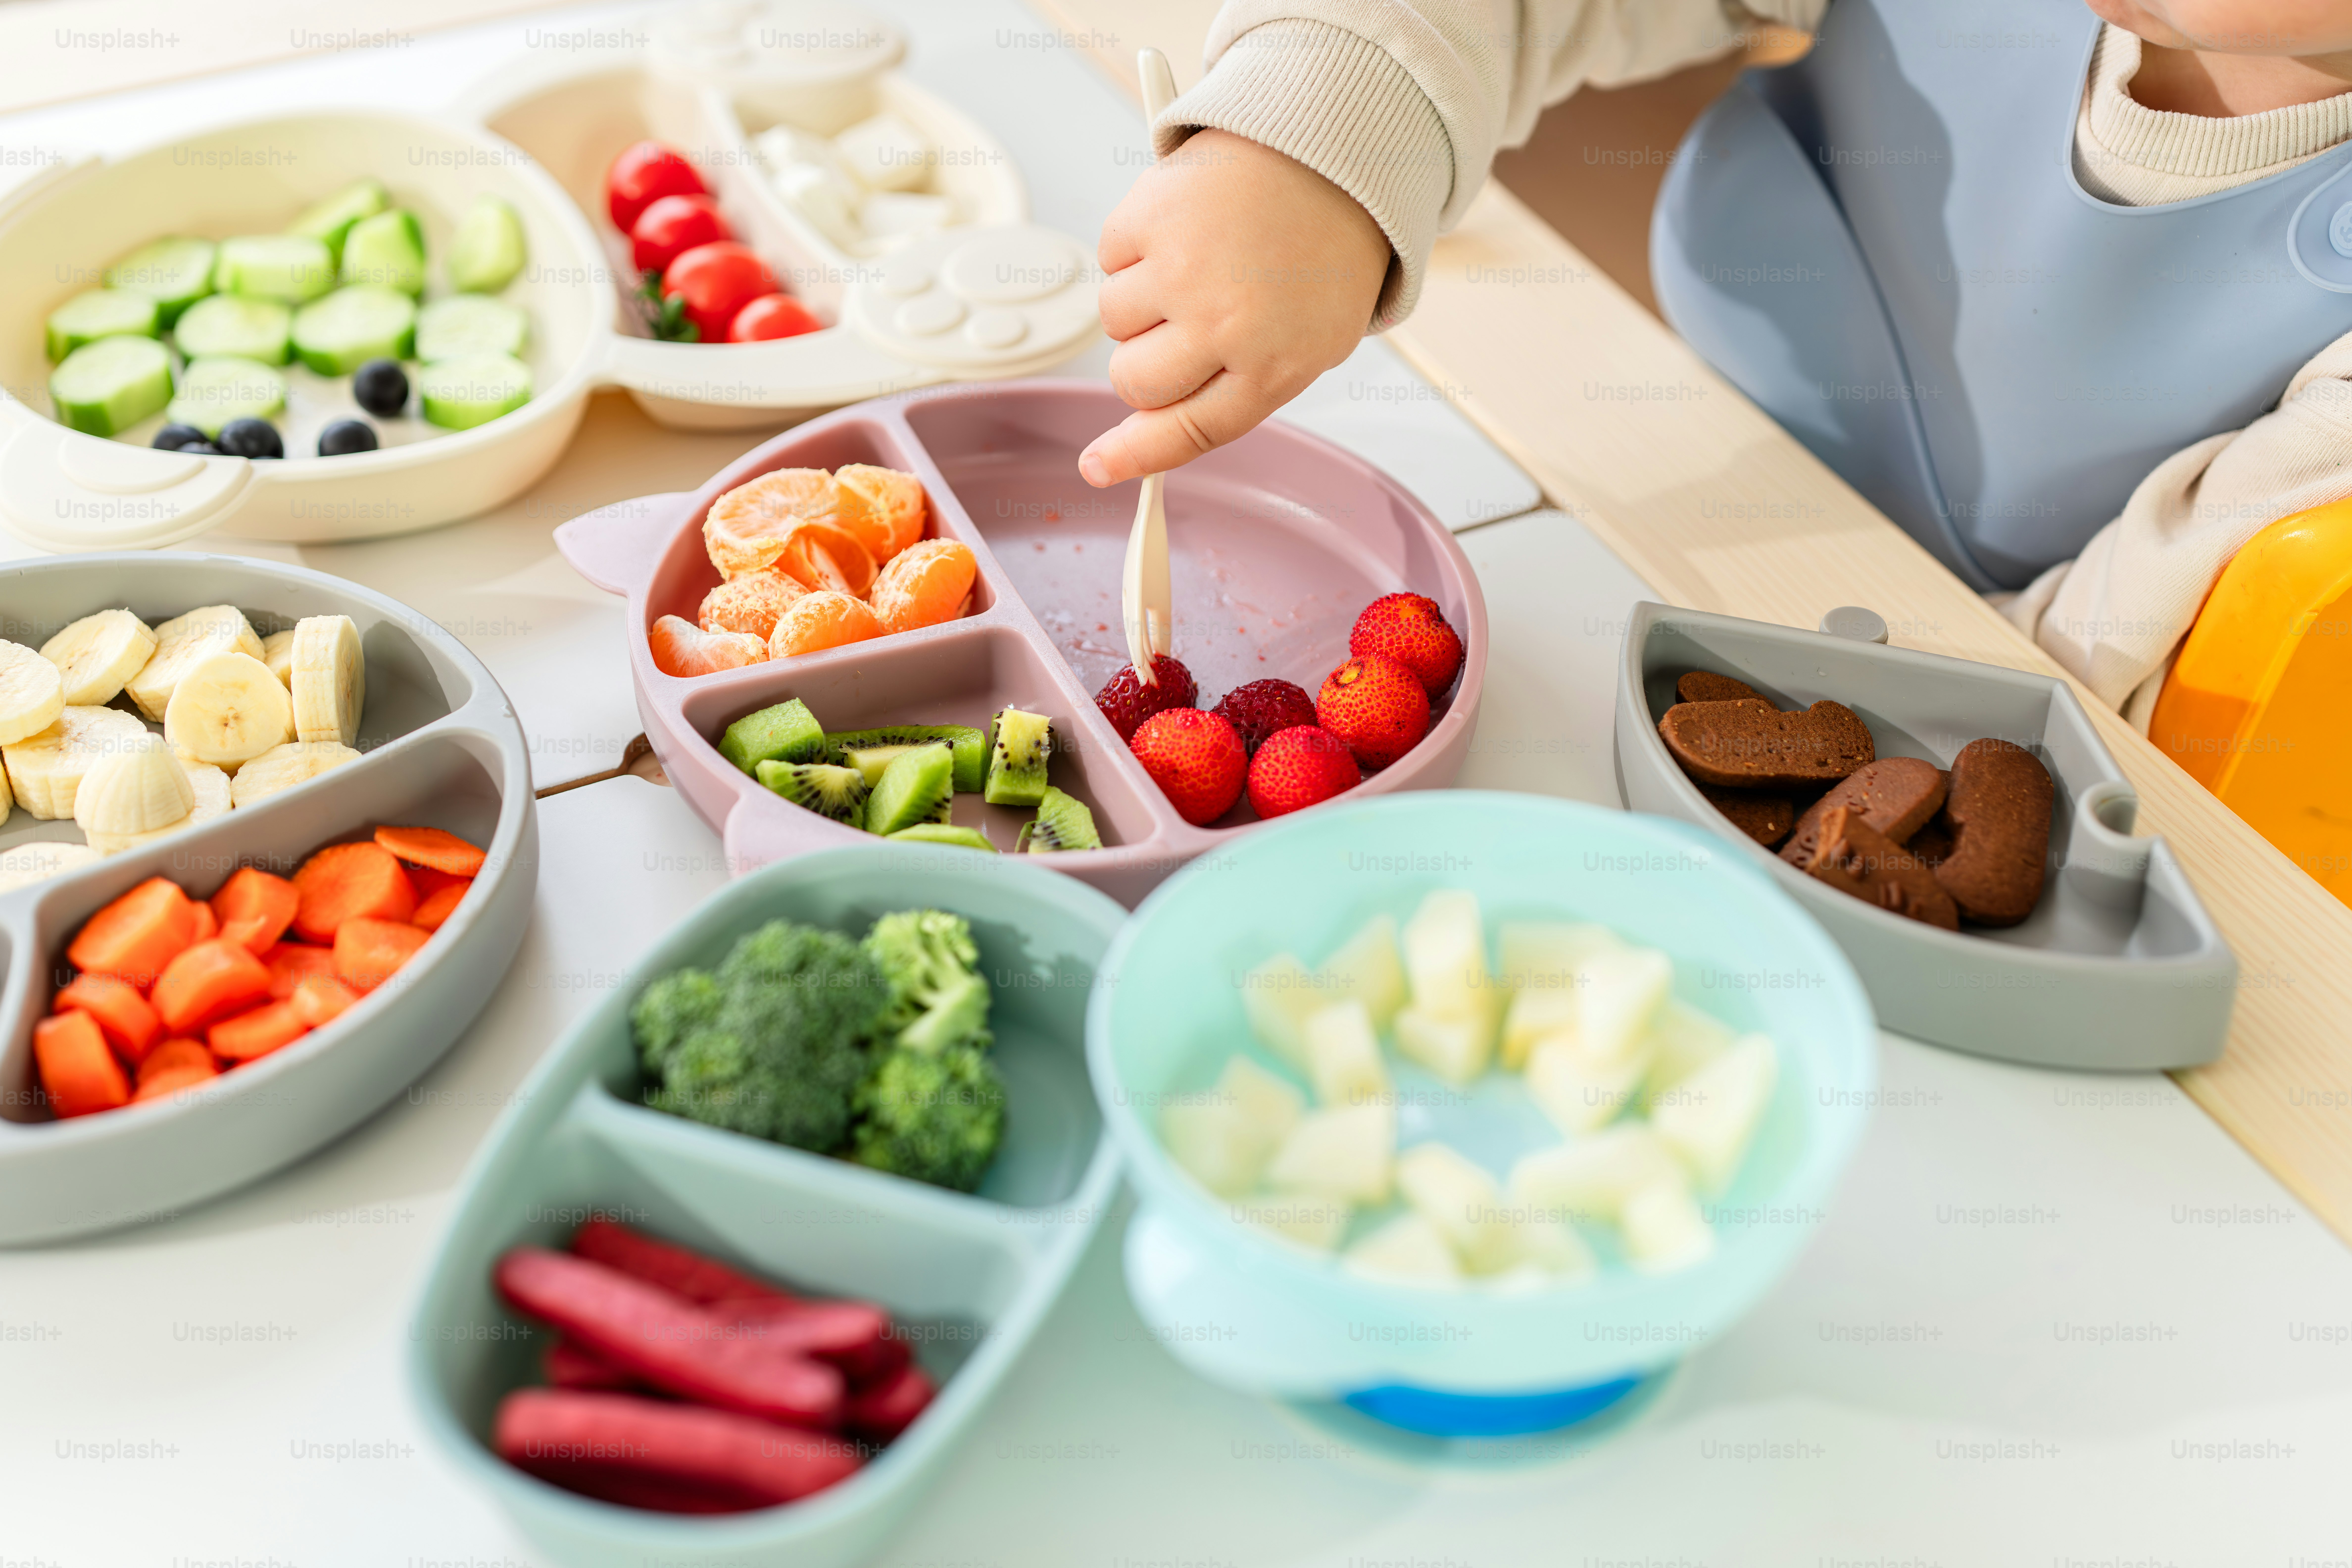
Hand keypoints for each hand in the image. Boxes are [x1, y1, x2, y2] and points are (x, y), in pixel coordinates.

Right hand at [1080, 129, 1388, 486]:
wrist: (1334, 157)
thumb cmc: (1321, 254)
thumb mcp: (1304, 344)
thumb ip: (1232, 393)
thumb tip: (1144, 436)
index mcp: (1272, 365)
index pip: (1186, 430)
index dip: (1135, 455)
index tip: (1099, 467)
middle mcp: (1224, 325)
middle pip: (1136, 382)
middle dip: (1145, 361)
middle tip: (1184, 322)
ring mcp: (1182, 270)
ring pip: (1113, 321)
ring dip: (1141, 300)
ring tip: (1196, 263)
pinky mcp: (1151, 218)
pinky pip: (1108, 259)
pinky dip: (1134, 248)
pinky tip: (1184, 229)